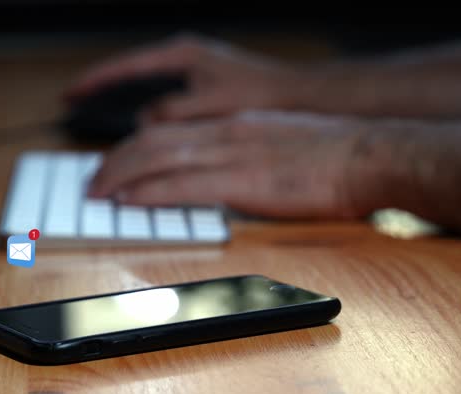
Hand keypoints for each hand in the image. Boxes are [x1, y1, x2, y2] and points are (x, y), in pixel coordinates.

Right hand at [65, 34, 311, 122]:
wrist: (300, 95)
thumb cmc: (263, 94)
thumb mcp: (213, 105)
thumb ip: (174, 113)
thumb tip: (142, 124)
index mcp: (183, 56)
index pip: (126, 66)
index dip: (95, 81)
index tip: (70, 93)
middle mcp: (184, 59)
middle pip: (130, 74)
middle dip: (102, 92)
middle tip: (75, 106)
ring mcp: (192, 72)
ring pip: (145, 89)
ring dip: (124, 106)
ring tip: (101, 122)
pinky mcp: (201, 88)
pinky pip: (162, 101)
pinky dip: (146, 116)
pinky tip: (142, 135)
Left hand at [87, 110, 382, 219]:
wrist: (369, 154)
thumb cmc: (332, 154)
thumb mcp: (277, 143)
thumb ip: (242, 154)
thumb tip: (220, 175)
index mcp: (232, 125)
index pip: (167, 132)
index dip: (132, 150)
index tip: (113, 166)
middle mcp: (225, 132)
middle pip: (151, 142)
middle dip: (114, 163)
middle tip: (91, 183)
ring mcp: (233, 153)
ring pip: (158, 159)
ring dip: (120, 177)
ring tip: (97, 194)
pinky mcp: (244, 180)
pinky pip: (184, 185)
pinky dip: (150, 193)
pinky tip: (129, 200)